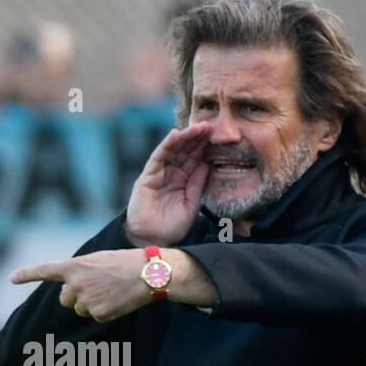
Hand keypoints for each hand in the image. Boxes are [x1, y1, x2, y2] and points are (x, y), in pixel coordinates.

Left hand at [11, 250, 150, 322]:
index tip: (11, 278)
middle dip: (75, 296)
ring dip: (91, 303)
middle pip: (65, 299)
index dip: (27, 274)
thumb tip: (72, 291)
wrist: (148, 274)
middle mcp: (75, 284)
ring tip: (110, 291)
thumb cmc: (125, 262)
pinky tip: (117, 300)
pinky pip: (95, 316)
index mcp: (75, 267)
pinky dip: (105, 311)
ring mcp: (85, 301)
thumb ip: (80, 271)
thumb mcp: (98, 260)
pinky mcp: (98, 314)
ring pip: (80, 309)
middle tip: (95, 287)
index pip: (45, 270)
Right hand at [125, 122, 212, 246]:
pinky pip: (158, 157)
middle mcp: (172, 174)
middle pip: (185, 151)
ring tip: (198, 127)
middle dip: (197, 138)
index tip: (218, 135)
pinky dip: (166, 145)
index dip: (205, 147)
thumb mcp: (191, 205)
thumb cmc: (172, 227)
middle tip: (211, 125)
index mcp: (184, 180)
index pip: (195, 159)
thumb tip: (207, 164)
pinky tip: (175, 134)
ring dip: (185, 137)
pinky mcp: (148, 176)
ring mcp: (159, 174)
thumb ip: (197, 185)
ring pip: (173, 150)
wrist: (153, 241)